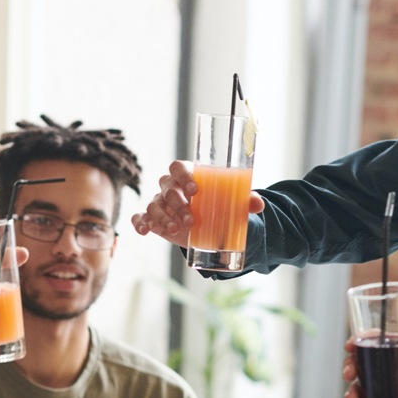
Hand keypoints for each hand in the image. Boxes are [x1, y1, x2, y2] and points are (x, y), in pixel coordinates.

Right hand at [130, 160, 264, 247]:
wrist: (210, 227)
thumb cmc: (219, 207)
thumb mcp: (233, 204)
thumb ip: (245, 201)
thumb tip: (258, 204)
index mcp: (188, 175)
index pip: (177, 167)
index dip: (183, 175)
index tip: (195, 190)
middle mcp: (170, 187)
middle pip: (167, 188)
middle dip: (177, 204)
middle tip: (191, 221)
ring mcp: (160, 203)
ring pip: (153, 204)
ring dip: (162, 217)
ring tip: (175, 230)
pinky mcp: (153, 219)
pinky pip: (140, 217)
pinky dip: (140, 223)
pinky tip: (145, 231)